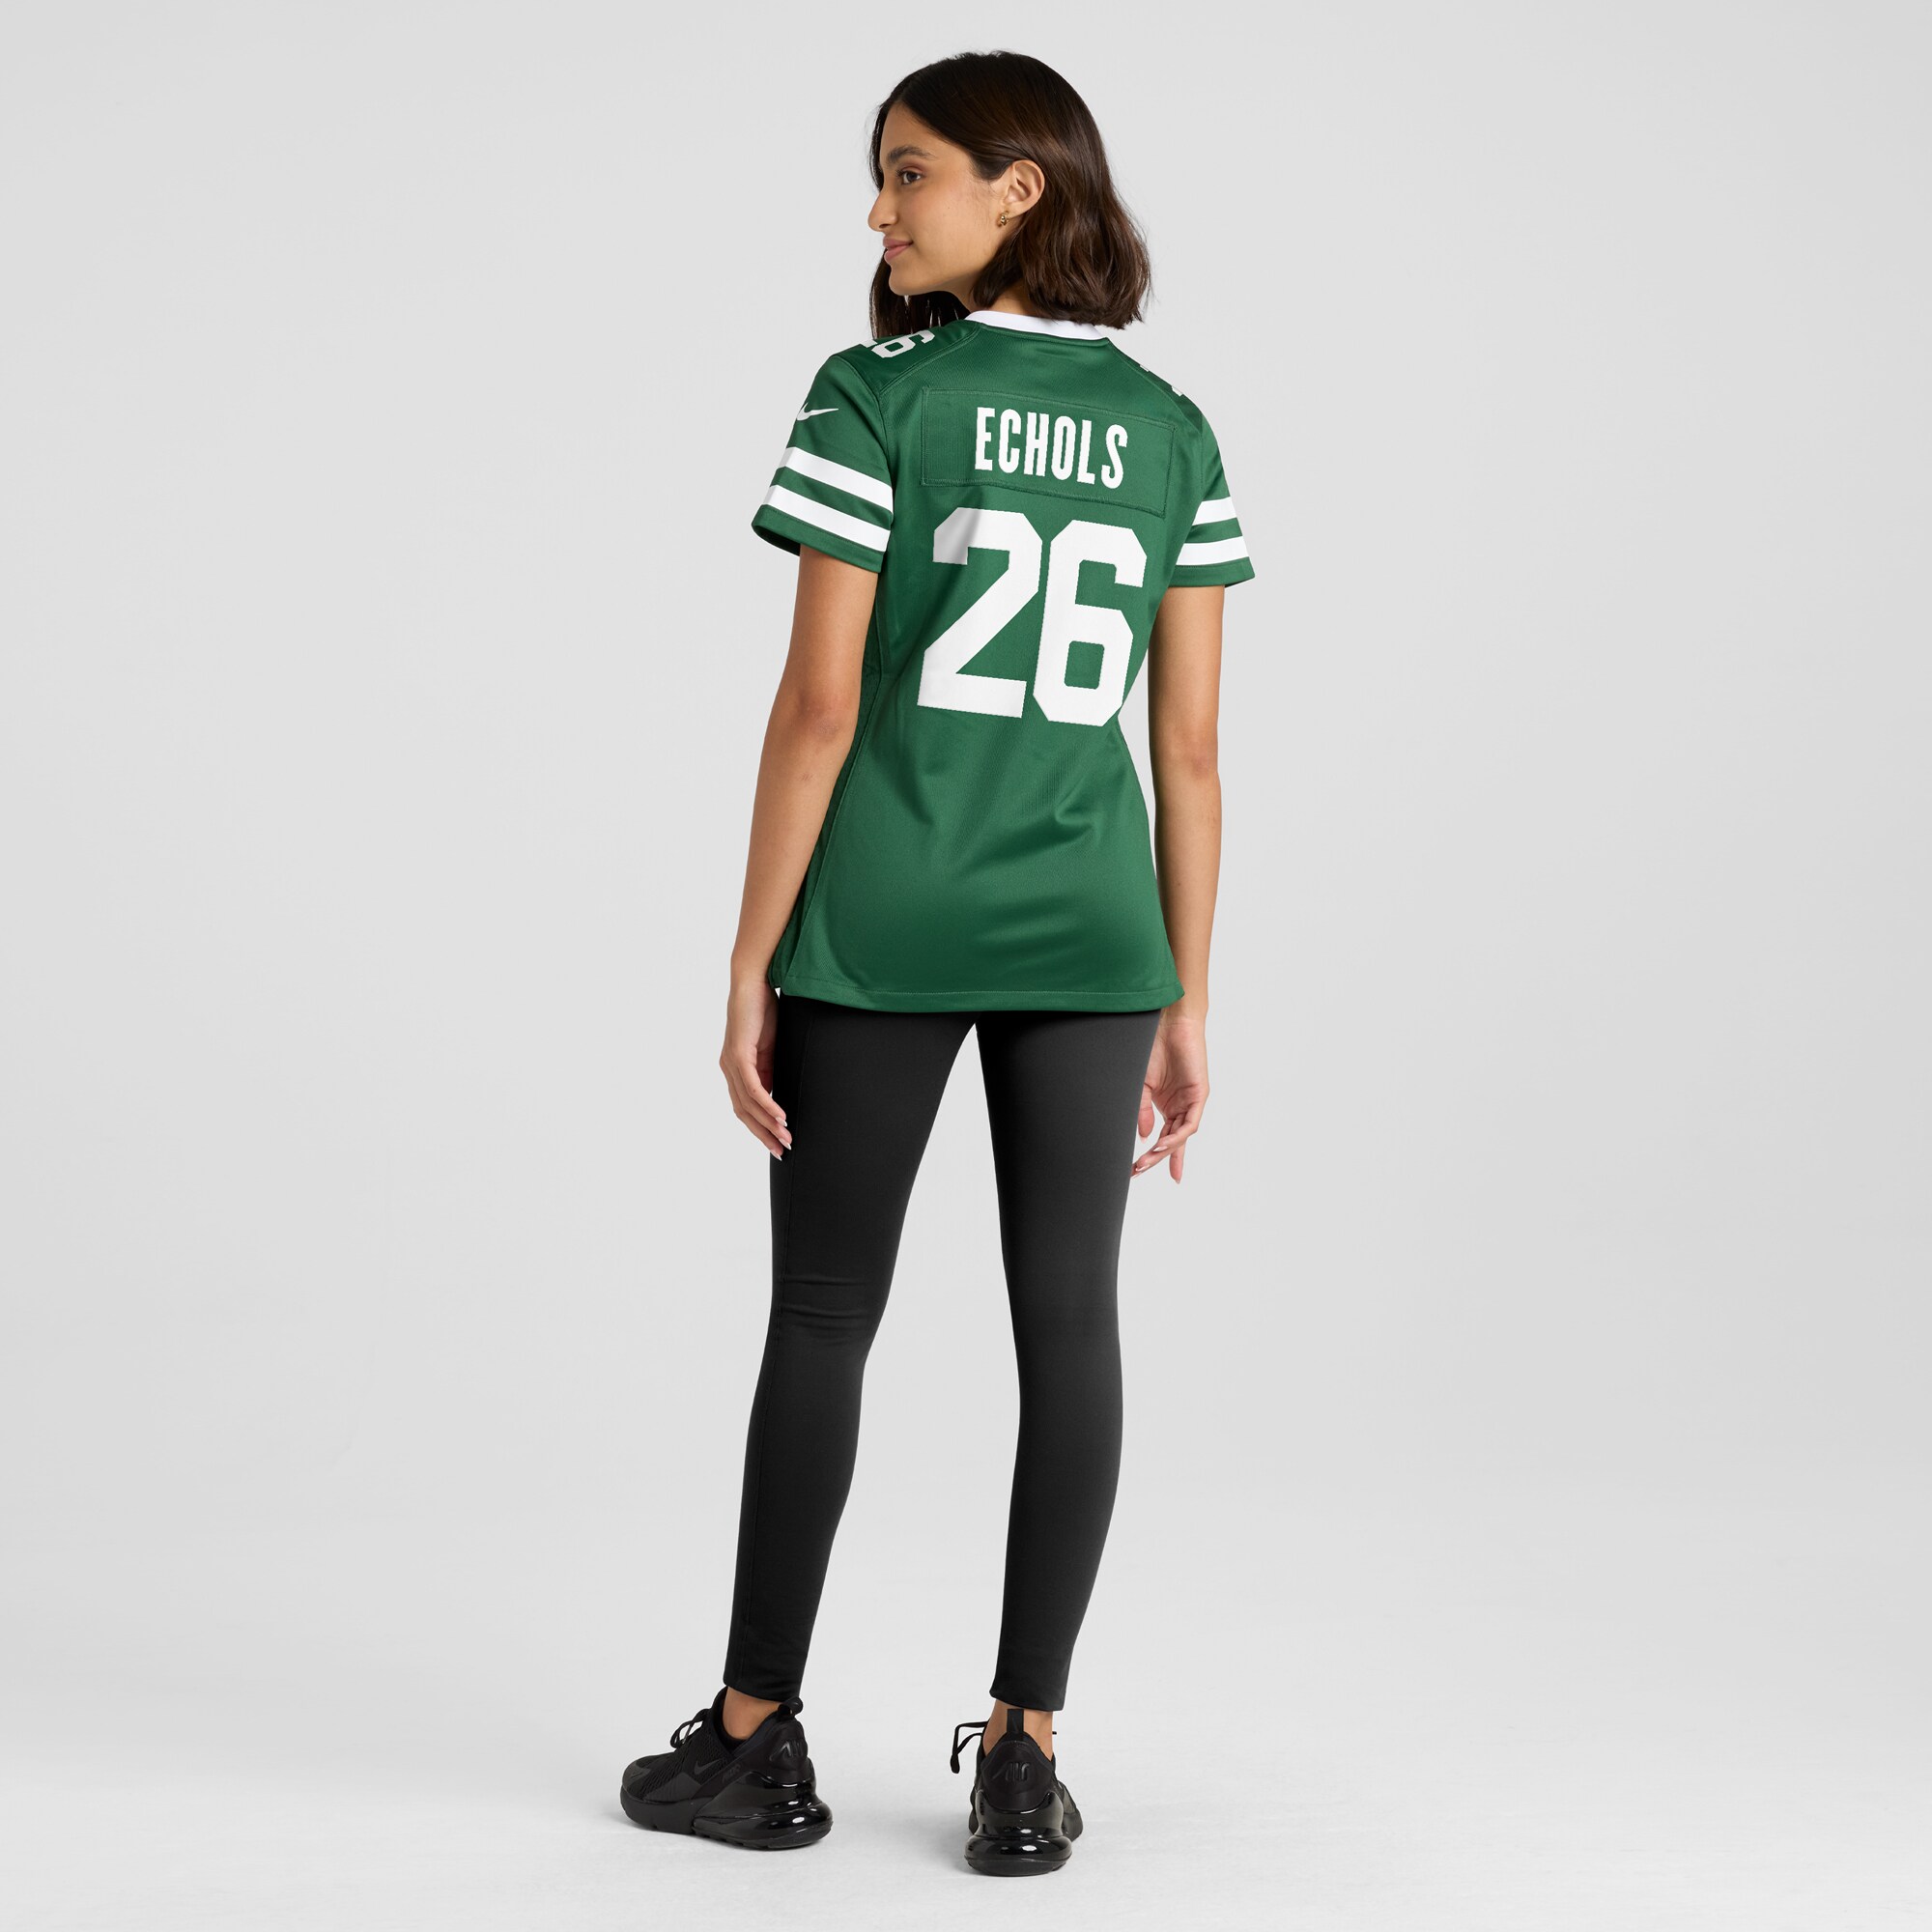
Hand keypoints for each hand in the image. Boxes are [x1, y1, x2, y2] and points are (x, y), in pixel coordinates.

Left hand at [721, 974, 790, 1157]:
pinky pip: (753, 1088)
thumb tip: (779, 1094)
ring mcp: (731, 1063)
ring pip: (748, 1104)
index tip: (778, 1143)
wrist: (753, 981)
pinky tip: (780, 1117)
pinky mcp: (738, 1055)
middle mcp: (729, 1069)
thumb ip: (770, 1069)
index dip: (761, 1127)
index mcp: (736, 1068)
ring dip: (769, 1124)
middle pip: (744, 1112)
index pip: (745, 1107)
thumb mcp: (770, 1047)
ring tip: (787, 1138)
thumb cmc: (763, 1009)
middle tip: (783, 1151)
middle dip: (764, 1134)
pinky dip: (767, 1105)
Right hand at [1132, 1010, 1206, 1179]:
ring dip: (1165, 1150)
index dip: (1156, 1157)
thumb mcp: (1141, 1084)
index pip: (1163, 1137)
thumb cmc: (1153, 1048)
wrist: (1169, 1023)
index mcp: (1166, 1105)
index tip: (1140, 1172)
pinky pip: (1190, 1123)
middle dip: (1156, 1159)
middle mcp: (1180, 1107)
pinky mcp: (1199, 1095)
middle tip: (1138, 1171)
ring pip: (1180, 1135)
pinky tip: (1161, 1143)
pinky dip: (1176, 1135)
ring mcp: (1191, 1102)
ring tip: (1147, 1160)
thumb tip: (1145, 1137)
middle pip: (1171, 1141)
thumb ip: (1142, 1111)